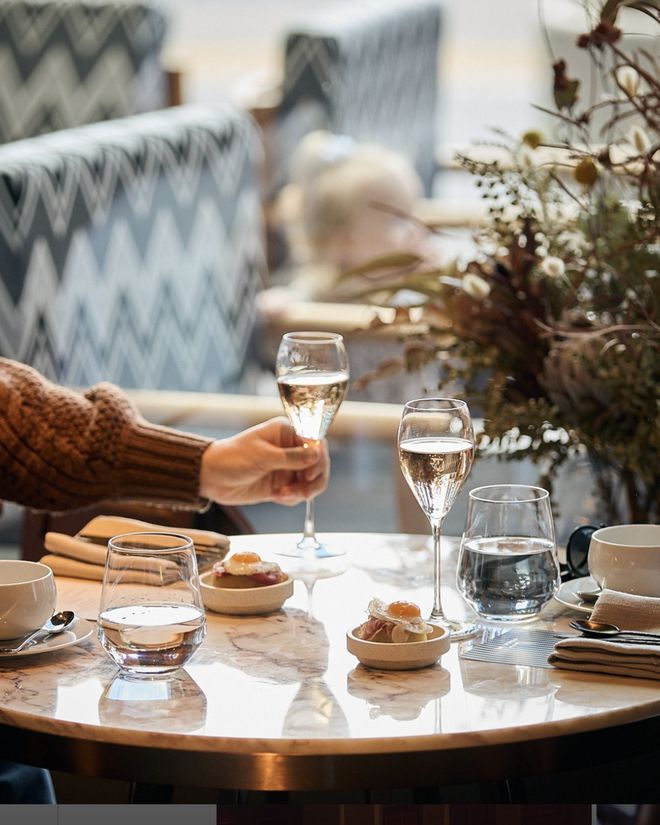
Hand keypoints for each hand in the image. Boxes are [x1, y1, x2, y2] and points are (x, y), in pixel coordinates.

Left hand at [199, 417, 329, 505]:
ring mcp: (287, 467)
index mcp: (286, 432)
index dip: (318, 458)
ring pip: (311, 480)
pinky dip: (293, 498)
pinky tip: (278, 496)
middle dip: (314, 478)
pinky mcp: (282, 484)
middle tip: (304, 490)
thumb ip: (292, 457)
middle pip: (318, 463)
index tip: (310, 473)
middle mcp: (290, 448)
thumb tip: (317, 454)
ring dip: (304, 490)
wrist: (211, 478)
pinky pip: (299, 492)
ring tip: (285, 495)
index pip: (315, 442)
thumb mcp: (263, 457)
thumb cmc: (232, 458)